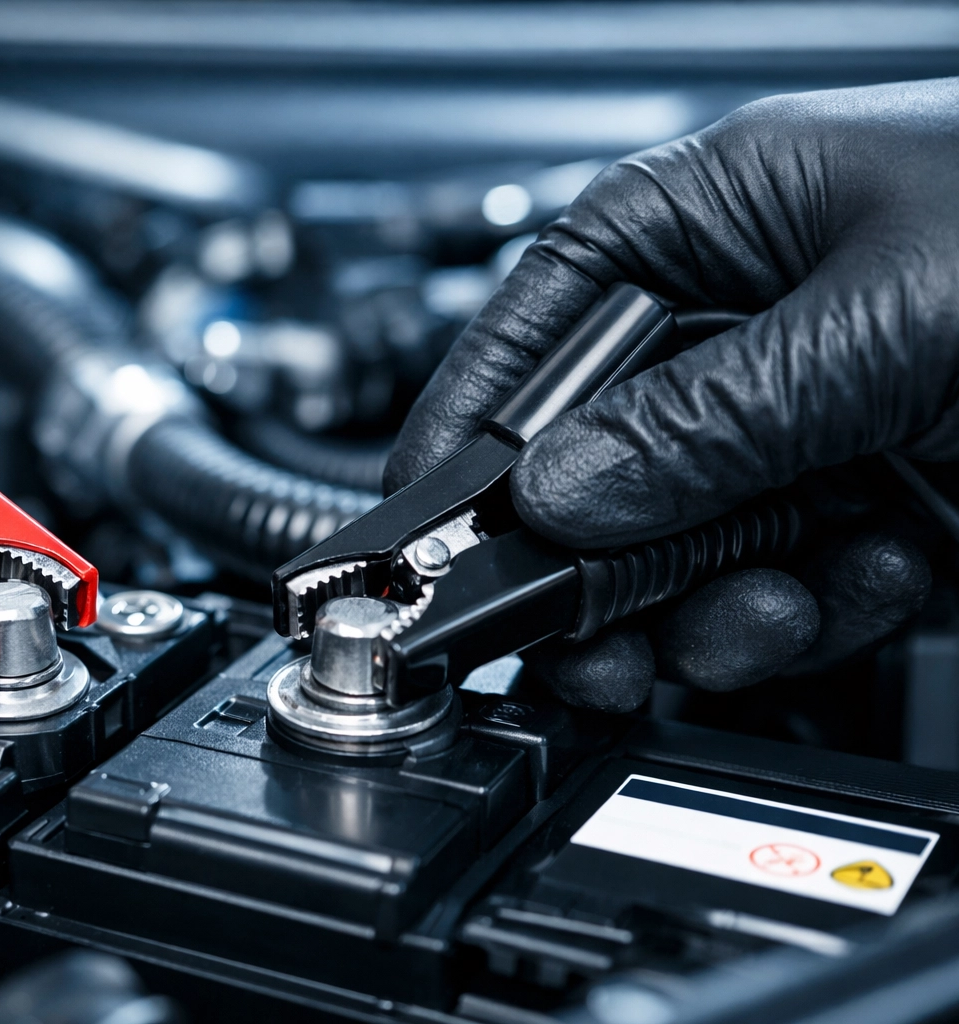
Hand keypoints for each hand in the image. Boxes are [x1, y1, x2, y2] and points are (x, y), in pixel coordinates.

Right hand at [386, 81, 950, 709]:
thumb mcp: (887, 313)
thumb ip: (709, 415)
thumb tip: (563, 490)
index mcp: (713, 220)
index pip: (534, 327)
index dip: (468, 427)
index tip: (421, 522)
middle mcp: (741, 327)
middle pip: (592, 463)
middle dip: (593, 559)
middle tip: (581, 634)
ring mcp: (800, 426)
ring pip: (675, 548)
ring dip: (707, 604)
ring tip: (763, 609)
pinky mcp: (864, 508)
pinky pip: (775, 588)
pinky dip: (808, 612)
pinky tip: (865, 581)